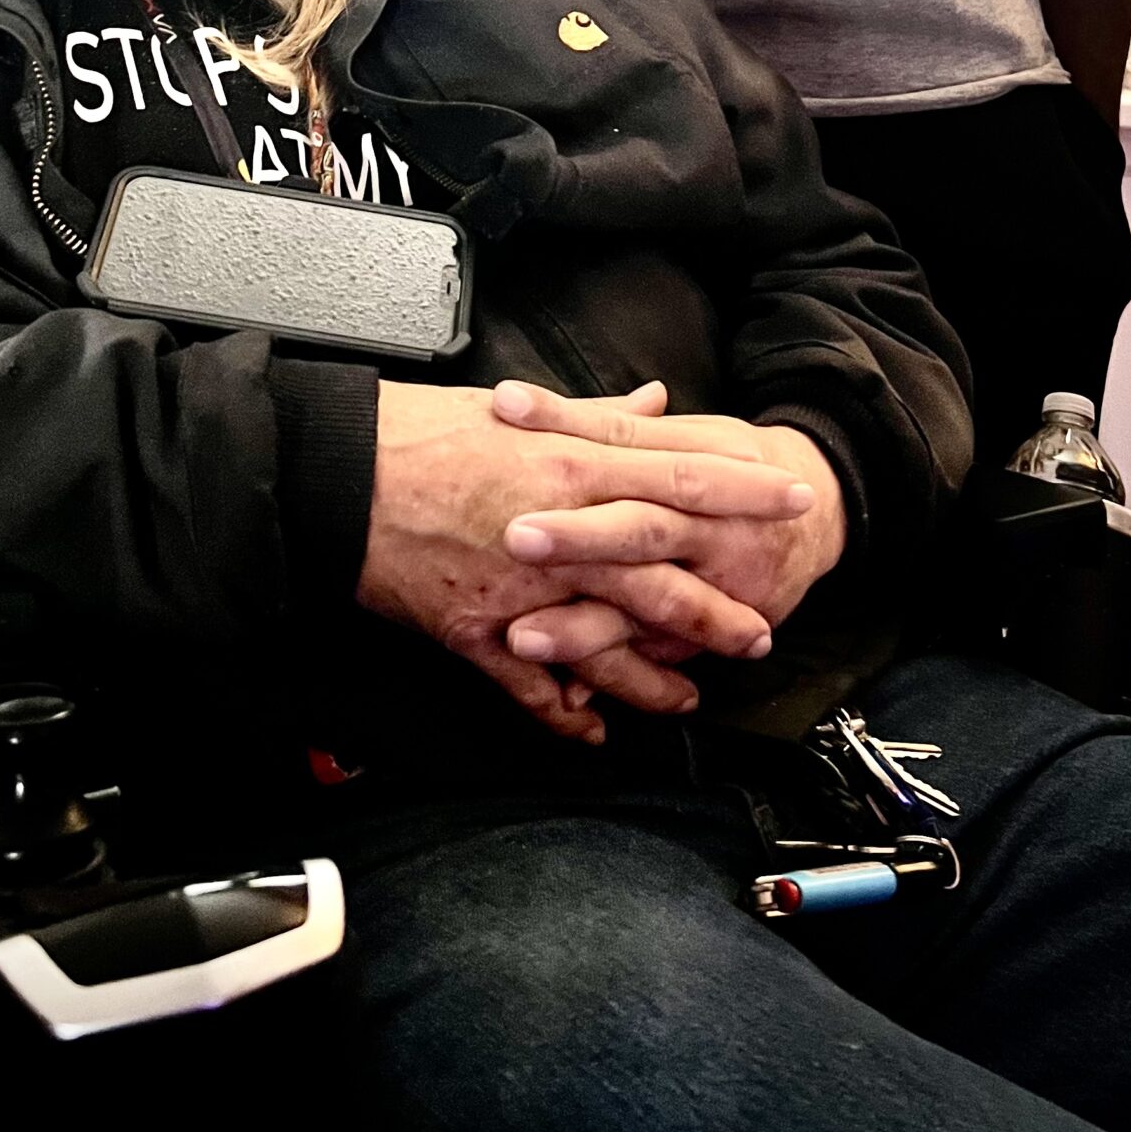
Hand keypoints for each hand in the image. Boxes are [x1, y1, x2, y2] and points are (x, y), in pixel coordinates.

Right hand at [357, 381, 815, 742]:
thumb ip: (596, 412)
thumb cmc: (422, 432)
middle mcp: (558, 526)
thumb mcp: (519, 409)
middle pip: (660, 568)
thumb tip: (655, 402)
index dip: (741, 492)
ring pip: (609, 636)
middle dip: (720, 601)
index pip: (679, 476)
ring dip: (655, 671)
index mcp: (570, 462)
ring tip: (692, 695)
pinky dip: (564, 710)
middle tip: (766, 629)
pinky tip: (592, 729)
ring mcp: (520, 585)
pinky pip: (532, 683)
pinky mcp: (476, 629)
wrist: (338, 477)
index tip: (793, 500)